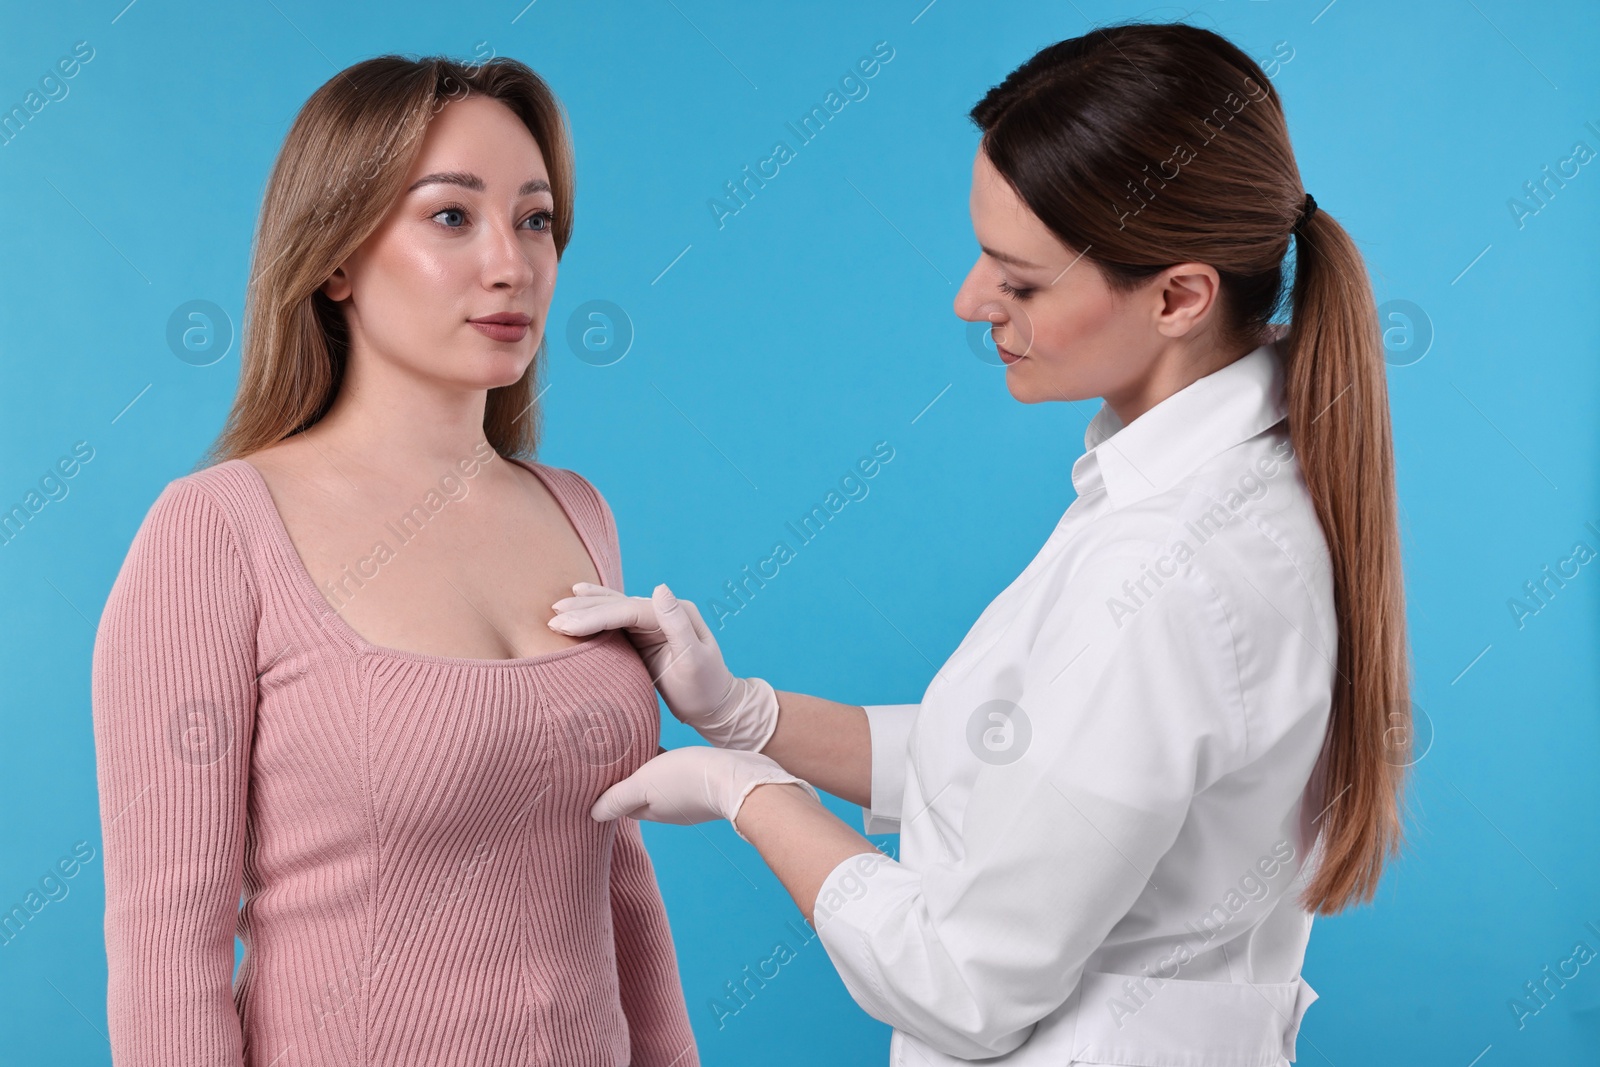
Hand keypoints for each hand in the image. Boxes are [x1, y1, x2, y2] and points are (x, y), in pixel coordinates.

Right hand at [549, 582, 780, 751]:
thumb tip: (659, 588)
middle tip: (552, 617)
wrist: (715, 706)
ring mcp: (653, 623)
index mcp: (676, 613)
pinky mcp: (644, 636)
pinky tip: (580, 599)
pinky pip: (615, 620)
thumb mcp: (695, 659)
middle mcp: (664, 612)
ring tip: (558, 606)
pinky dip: (596, 611)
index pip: (628, 610)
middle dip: (584, 610)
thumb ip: (677, 624)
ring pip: (613, 608)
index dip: (596, 614)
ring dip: (585, 607)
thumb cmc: (705, 688)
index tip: (566, 623)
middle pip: (617, 605)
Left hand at [590, 746, 819, 842]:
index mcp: (651, 811)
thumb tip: (592, 814)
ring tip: (635, 746)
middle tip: (613, 756)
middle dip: (626, 779)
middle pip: (639, 793)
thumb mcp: (645, 783)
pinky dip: (667, 762)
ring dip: (647, 768)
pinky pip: (679, 773)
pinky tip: (666, 747)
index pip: (620, 804)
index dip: (608, 791)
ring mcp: (689, 797)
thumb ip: (618, 797)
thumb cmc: (689, 779)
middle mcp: (669, 808)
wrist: (742, 778)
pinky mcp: (707, 783)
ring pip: (659, 783)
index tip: (597, 774)